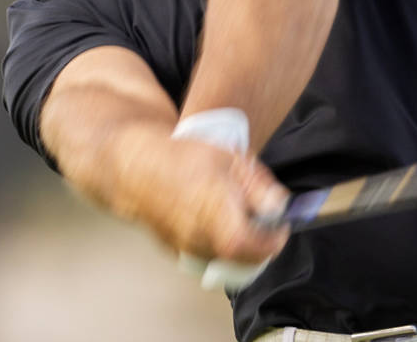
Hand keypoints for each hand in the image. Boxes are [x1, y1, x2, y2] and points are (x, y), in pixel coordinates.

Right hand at [116, 132, 289, 263]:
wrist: (135, 168)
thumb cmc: (180, 158)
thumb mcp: (230, 160)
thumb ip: (259, 187)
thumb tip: (280, 205)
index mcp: (216, 215)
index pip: (256, 247)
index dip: (274, 240)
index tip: (282, 227)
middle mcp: (200, 239)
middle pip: (243, 257)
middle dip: (259, 241)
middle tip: (263, 219)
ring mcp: (186, 249)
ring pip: (226, 258)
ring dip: (239, 241)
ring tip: (234, 211)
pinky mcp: (175, 252)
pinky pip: (207, 254)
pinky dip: (217, 241)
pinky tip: (213, 216)